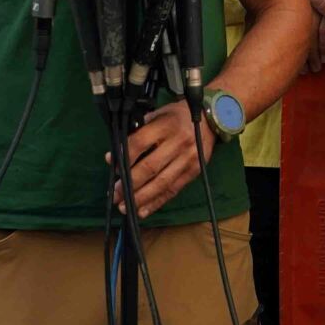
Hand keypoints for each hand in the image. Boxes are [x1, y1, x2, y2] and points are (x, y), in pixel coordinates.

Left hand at [113, 102, 217, 217]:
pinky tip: (142, 211)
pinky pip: (173, 190)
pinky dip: (156, 203)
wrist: (212, 119)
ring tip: (124, 206)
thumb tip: (117, 152)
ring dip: (140, 198)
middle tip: (115, 194)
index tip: (112, 166)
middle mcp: (178, 143)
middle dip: (129, 183)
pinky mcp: (194, 172)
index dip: (125, 157)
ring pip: (161, 183)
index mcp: (166, 125)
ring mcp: (188, 159)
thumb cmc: (179, 115)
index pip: (140, 143)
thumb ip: (141, 130)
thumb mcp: (159, 113)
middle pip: (150, 167)